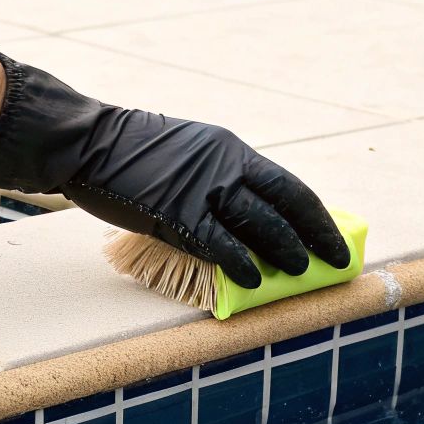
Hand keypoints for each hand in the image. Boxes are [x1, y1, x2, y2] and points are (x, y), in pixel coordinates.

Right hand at [0, 51, 349, 288]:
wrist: (89, 144)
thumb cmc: (135, 153)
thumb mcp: (191, 151)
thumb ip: (222, 177)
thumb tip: (251, 215)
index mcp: (231, 149)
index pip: (288, 186)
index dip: (316, 217)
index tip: (334, 238)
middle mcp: (225, 165)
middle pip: (285, 206)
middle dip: (313, 238)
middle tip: (331, 262)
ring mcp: (203, 189)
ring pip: (260, 225)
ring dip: (284, 252)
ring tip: (299, 272)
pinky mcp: (177, 212)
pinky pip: (220, 244)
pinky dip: (241, 263)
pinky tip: (253, 279)